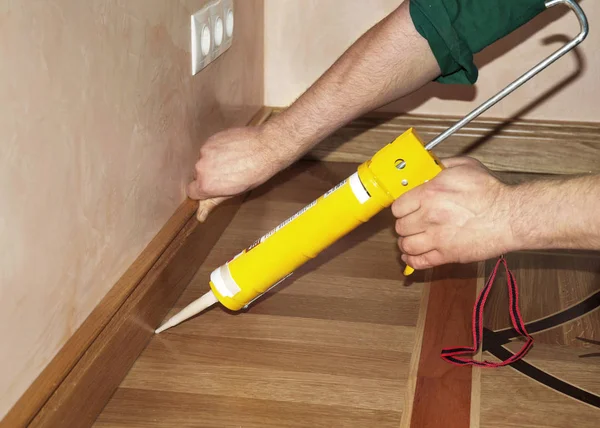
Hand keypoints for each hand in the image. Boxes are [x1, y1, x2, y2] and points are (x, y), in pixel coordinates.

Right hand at [186, 125, 289, 220]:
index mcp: (205, 185)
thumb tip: (200, 216)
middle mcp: (201, 168)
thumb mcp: (234, 192)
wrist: (265, 147)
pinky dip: (217, 151)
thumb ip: (214, 202)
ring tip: (232, 162)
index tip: (213, 189)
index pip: (191, 192)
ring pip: (204, 160)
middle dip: (209, 176)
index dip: (203, 191)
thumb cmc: (254, 173)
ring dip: (213, 162)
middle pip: (197, 175)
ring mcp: (205, 151)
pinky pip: (209, 148)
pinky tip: (232, 151)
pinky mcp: (211, 139)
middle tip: (227, 174)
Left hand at [392, 157, 516, 269]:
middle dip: (405, 224)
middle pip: (400, 226)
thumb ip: (441, 165)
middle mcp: (430, 216)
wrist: (511, 216)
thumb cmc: (491, 192)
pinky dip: (412, 261)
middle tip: (411, 223)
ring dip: (406, 243)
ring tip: (412, 239)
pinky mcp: (448, 255)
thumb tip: (427, 167)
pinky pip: (419, 262)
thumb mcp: (465, 166)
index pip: (397, 206)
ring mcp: (437, 238)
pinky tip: (412, 256)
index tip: (405, 209)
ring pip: (406, 245)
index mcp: (430, 193)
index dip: (401, 208)